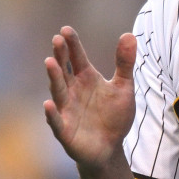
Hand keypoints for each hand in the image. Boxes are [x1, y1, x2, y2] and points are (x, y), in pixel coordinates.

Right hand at [43, 27, 137, 171]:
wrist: (110, 148)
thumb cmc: (114, 116)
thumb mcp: (124, 87)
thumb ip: (125, 63)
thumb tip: (129, 34)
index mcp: (86, 79)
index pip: (77, 58)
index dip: (72, 44)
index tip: (66, 30)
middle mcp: (72, 91)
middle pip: (64, 71)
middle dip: (60, 56)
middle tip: (57, 40)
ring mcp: (67, 110)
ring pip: (58, 92)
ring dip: (54, 78)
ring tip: (50, 62)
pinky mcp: (65, 131)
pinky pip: (57, 122)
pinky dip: (52, 114)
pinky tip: (48, 104)